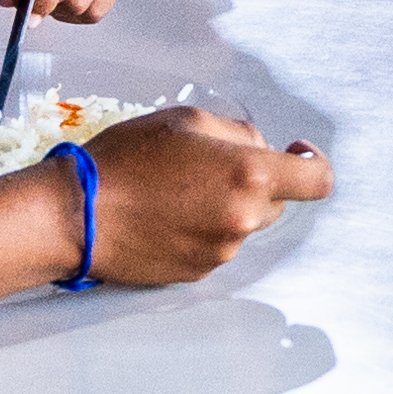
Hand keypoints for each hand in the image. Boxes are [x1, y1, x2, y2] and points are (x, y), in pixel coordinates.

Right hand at [67, 105, 335, 285]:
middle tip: (205, 164)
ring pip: (242, 225)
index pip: (317, 180)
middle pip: (275, 202)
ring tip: (172, 190)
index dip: (314, 163)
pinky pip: (214, 246)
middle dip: (254, 182)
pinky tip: (162, 215)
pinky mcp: (196, 274)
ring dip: (223, 207)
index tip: (298, 153)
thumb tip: (260, 147)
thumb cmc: (124, 159)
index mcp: (248, 176)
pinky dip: (200, 230)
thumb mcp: (184, 120)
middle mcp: (242, 220)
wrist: (75, 215)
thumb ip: (236, 132)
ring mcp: (221, 252)